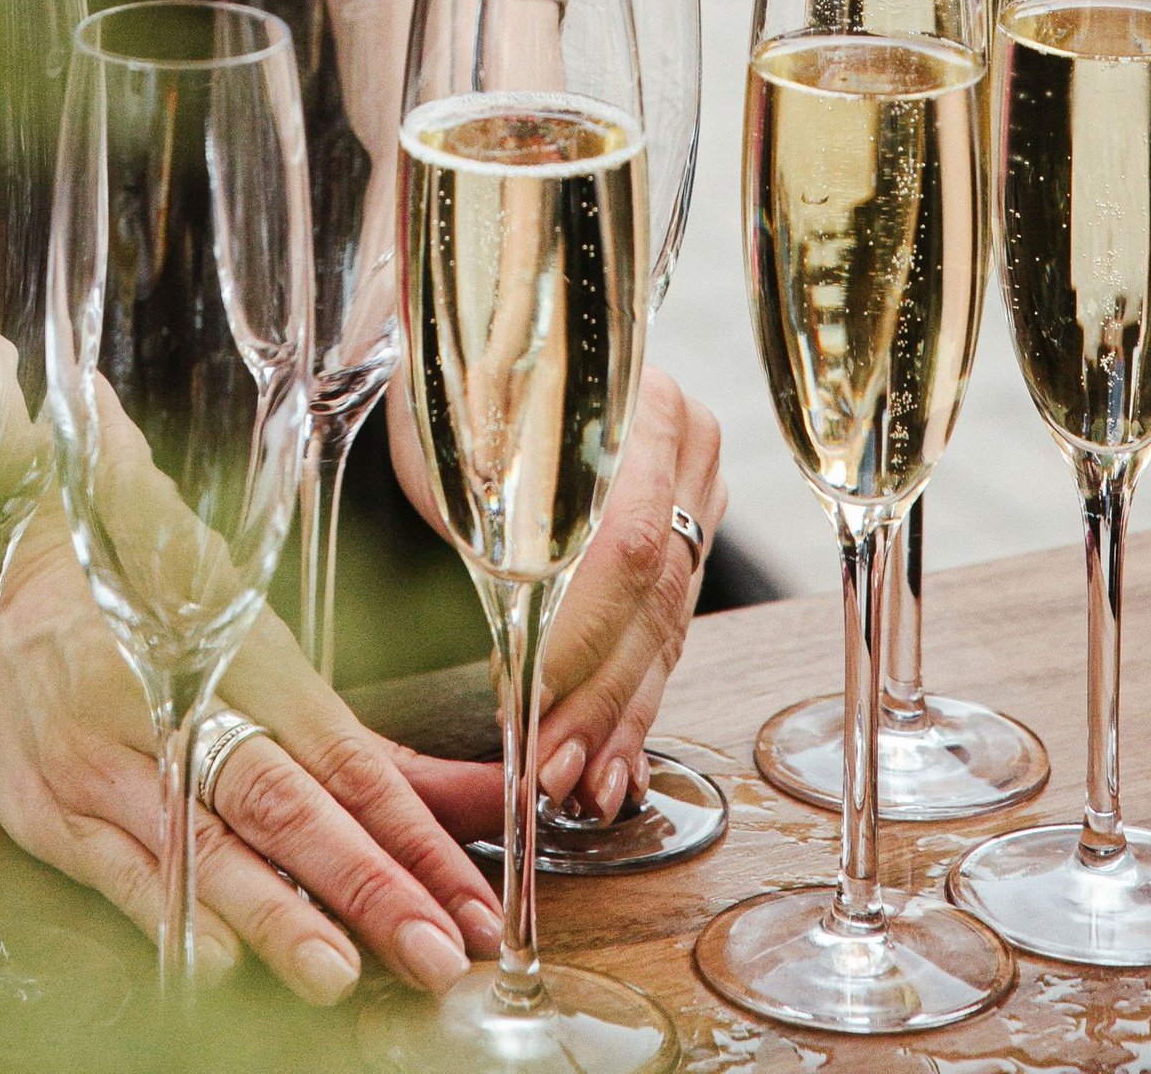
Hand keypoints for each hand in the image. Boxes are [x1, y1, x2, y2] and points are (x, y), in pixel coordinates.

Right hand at [0, 506, 505, 1006]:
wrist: (15, 566)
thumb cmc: (158, 607)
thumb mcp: (263, 649)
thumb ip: (366, 745)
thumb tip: (487, 796)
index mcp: (244, 653)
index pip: (345, 757)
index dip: (414, 837)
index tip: (473, 904)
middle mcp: (178, 701)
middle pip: (283, 801)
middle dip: (366, 882)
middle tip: (434, 949)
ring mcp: (107, 755)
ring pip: (204, 841)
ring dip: (277, 913)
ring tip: (339, 971)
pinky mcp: (49, 807)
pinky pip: (118, 871)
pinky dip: (173, 916)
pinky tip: (219, 959)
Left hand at [385, 362, 726, 833]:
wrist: (480, 362)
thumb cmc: (453, 400)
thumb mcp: (456, 440)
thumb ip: (485, 518)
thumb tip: (498, 622)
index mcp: (637, 401)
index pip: (623, 544)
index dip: (581, 634)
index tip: (531, 697)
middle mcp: (683, 441)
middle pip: (652, 594)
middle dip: (599, 696)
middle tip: (553, 769)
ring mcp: (697, 492)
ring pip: (666, 626)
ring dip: (619, 719)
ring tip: (583, 789)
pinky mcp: (689, 542)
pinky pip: (670, 634)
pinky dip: (633, 706)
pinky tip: (613, 768)